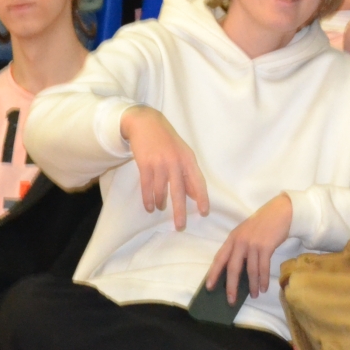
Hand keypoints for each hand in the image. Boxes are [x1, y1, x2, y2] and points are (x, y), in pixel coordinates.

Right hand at [120, 106, 209, 230]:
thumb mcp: (182, 153)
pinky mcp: (145, 164)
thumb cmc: (167, 141)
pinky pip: (147, 187)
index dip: (202, 197)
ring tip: (159, 208)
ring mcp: (160, 163)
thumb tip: (193, 195)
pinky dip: (148, 199)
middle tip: (180, 226)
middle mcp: (176, 162)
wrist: (146, 123)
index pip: (198, 181)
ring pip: (161, 191)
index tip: (204, 212)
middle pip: (179, 191)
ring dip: (160, 203)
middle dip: (179, 211)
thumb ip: (188, 173)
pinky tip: (149, 206)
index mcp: (188, 159)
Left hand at [206, 193, 293, 299]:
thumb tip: (234, 271)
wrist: (280, 212)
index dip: (214, 273)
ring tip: (254, 295)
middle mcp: (240, 241)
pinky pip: (263, 268)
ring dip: (252, 285)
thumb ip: (238, 247)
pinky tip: (264, 287)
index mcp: (232, 238)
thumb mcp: (245, 232)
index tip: (209, 287)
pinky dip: (263, 280)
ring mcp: (253, 244)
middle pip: (233, 268)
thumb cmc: (262, 224)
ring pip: (250, 270)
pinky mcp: (266, 246)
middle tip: (231, 300)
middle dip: (231, 286)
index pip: (220, 258)